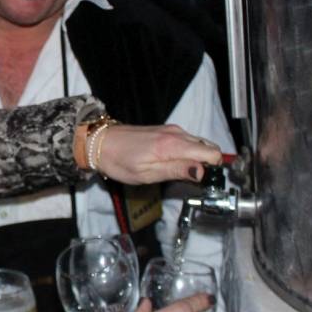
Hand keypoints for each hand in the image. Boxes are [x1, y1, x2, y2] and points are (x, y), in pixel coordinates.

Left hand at [93, 124, 221, 184]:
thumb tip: (202, 172)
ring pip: (199, 144)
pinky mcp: (167, 130)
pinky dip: (188, 153)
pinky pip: (188, 141)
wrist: (100, 142)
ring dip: (197, 159)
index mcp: (173, 144)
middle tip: (189, 179)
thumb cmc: (120, 161)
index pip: (211, 153)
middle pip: (208, 148)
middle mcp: (177, 133)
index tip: (201, 181)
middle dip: (206, 164)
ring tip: (178, 172)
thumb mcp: (148, 174)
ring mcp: (172, 130)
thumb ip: (177, 171)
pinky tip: (172, 163)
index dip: (211, 169)